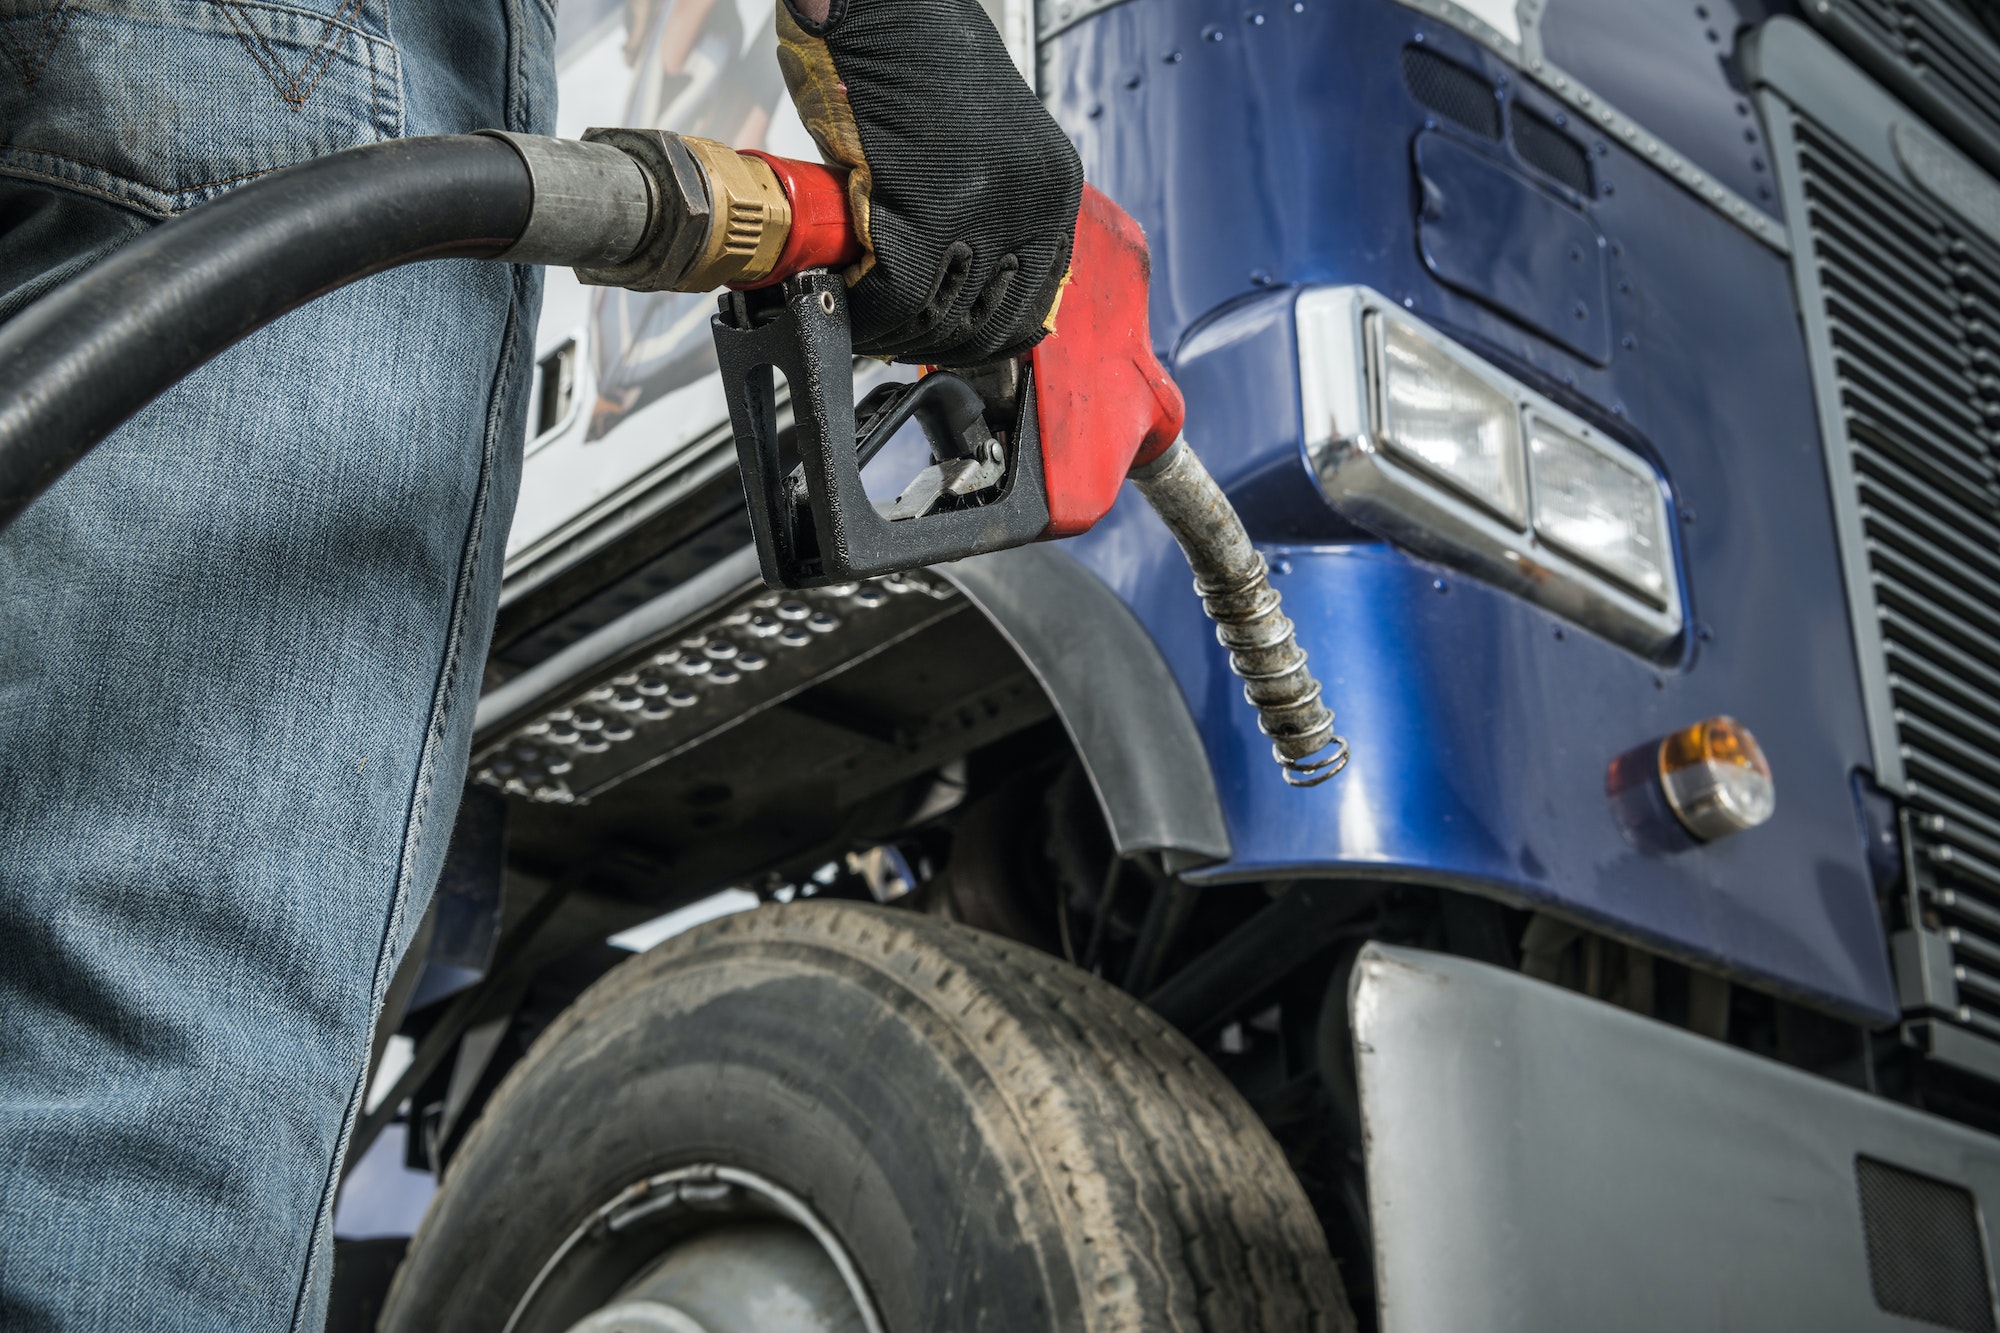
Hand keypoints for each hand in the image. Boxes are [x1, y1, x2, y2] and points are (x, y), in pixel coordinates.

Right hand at [776, 0, 1082, 364]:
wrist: (881, 1)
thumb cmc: (915, 60)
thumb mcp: (980, 145)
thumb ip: (984, 208)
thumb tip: (956, 284)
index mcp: (1053, 188)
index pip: (1032, 305)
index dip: (980, 340)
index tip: (940, 342)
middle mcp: (1033, 199)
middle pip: (985, 323)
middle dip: (928, 342)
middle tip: (885, 335)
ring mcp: (985, 204)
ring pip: (937, 318)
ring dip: (889, 330)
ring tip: (858, 314)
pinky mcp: (929, 203)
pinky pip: (894, 293)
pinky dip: (862, 309)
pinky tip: (841, 294)